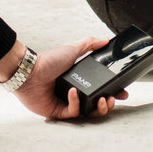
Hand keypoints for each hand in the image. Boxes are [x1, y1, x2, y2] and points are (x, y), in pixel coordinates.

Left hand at [13, 38, 128, 119]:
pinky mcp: (58, 112)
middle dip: (109, 103)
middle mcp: (76, 93)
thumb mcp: (73, 49)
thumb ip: (90, 43)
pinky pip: (73, 112)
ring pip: (89, 112)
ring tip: (102, 100)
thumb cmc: (48, 60)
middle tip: (114, 98)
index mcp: (81, 80)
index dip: (114, 91)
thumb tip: (106, 39)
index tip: (123, 91)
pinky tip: (73, 91)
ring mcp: (67, 103)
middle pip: (98, 104)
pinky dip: (75, 102)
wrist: (29, 71)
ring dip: (99, 108)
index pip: (101, 88)